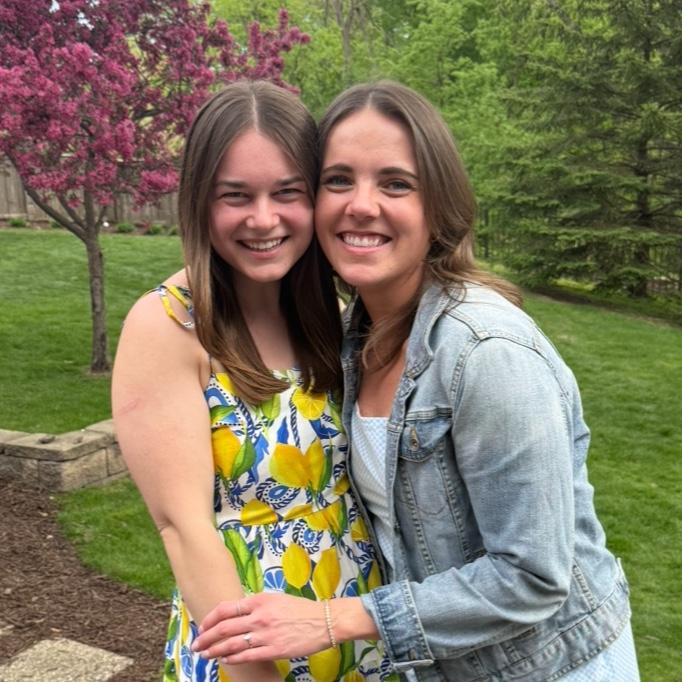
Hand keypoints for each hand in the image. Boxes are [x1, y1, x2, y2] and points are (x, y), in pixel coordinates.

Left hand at [192, 592, 331, 664]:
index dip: (211, 619)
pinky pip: (247, 656)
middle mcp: (260, 616)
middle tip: (196, 645)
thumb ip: (256, 604)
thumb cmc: (300, 609)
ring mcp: (266, 634)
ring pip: (232, 644)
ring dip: (215, 650)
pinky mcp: (274, 650)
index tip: (202, 626)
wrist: (324, 620)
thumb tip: (236, 613)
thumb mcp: (276, 598)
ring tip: (205, 655)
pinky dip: (232, 658)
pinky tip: (225, 660)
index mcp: (260, 600)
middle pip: (224, 627)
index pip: (227, 608)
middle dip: (206, 637)